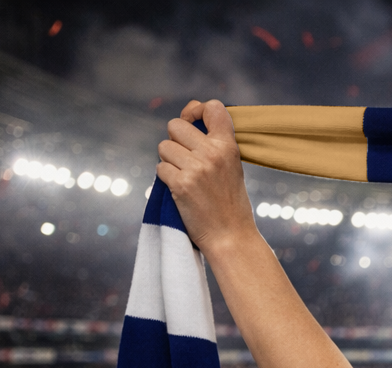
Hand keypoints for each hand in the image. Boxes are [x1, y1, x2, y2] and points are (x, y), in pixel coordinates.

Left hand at [155, 100, 257, 254]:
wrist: (230, 236)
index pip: (212, 107)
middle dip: (175, 141)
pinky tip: (181, 190)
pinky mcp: (180, 184)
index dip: (195, 109)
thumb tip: (187, 115)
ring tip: (186, 177)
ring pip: (163, 147)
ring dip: (169, 161)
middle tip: (186, 160)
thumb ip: (214, 142)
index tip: (192, 119)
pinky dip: (167, 178)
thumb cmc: (230, 202)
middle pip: (175, 126)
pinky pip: (160, 167)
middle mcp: (212, 154)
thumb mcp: (232, 167)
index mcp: (228, 147)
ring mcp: (195, 169)